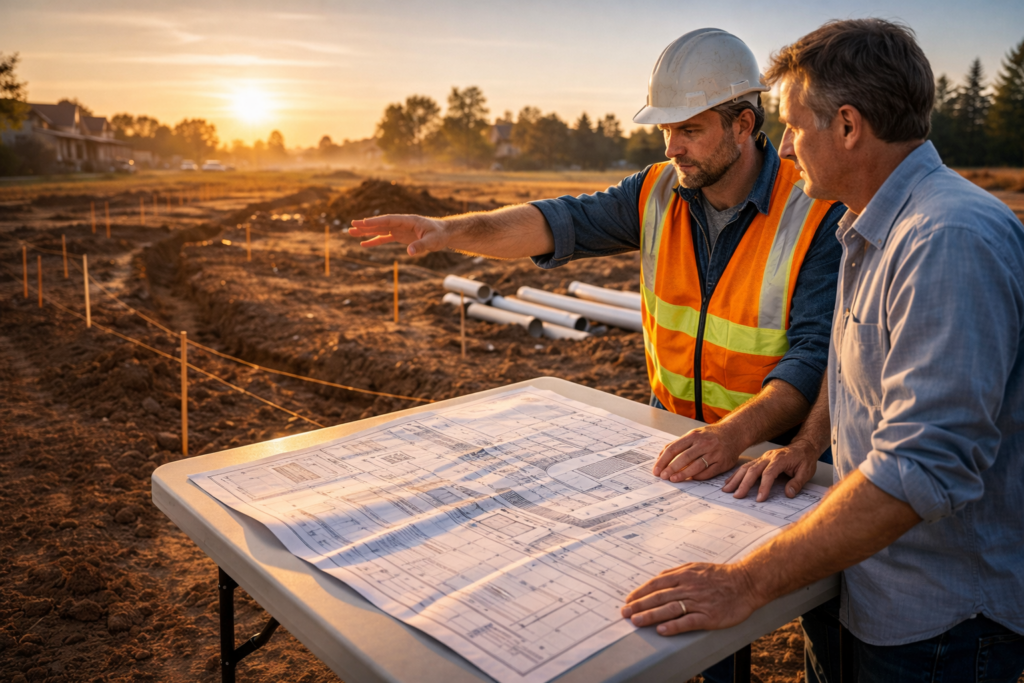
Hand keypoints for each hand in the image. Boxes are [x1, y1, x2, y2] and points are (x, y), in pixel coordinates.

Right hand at [349, 214, 448, 255]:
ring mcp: (399, 230)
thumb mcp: (432, 241)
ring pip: (380, 230)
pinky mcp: (400, 236)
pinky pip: (384, 238)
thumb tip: (409, 252)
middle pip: (381, 224)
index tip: (363, 222)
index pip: (389, 220)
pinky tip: (363, 244)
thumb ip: (421, 246)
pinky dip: (374, 241)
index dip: (376, 222)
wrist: (444, 233)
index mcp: (408, 220)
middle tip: (351, 225)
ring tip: (351, 232)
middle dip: (366, 225)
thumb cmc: (439, 234)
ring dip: (366, 232)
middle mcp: (401, 224)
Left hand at [620, 562, 759, 635]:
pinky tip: (662, 630)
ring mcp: (699, 601)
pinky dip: (674, 626)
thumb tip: (658, 578)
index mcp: (684, 574)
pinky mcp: (709, 616)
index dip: (640, 592)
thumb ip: (677, 573)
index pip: (656, 584)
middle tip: (625, 613)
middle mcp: (689, 587)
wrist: (746, 583)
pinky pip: (688, 621)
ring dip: (651, 615)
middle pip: (659, 596)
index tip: (628, 600)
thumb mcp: (696, 567)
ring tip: (636, 622)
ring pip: (670, 608)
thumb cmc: (721, 575)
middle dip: (639, 605)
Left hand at [652, 424, 740, 482]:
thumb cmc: (710, 435)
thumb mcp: (693, 434)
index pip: (674, 448)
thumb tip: (660, 456)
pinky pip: (708, 472)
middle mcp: (704, 443)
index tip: (656, 470)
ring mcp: (714, 453)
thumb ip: (678, 444)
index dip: (663, 460)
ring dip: (683, 474)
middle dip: (671, 468)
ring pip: (696, 466)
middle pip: (684, 457)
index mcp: (693, 436)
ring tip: (674, 479)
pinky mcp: (723, 463)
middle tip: (663, 477)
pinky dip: (698, 477)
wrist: (734, 433)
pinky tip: (690, 479)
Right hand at [721, 441, 817, 501]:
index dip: (763, 487)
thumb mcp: (806, 472)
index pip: (768, 474)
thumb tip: (788, 493)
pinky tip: (730, 481)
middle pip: (753, 470)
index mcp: (780, 460)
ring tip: (727, 489)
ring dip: (735, 479)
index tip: (759, 499)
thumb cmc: (805, 459)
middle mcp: (768, 457)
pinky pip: (746, 466)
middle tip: (737, 496)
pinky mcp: (760, 460)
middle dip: (743, 484)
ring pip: (746, 467)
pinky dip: (737, 474)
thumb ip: (797, 483)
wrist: (803, 446)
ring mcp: (762, 458)